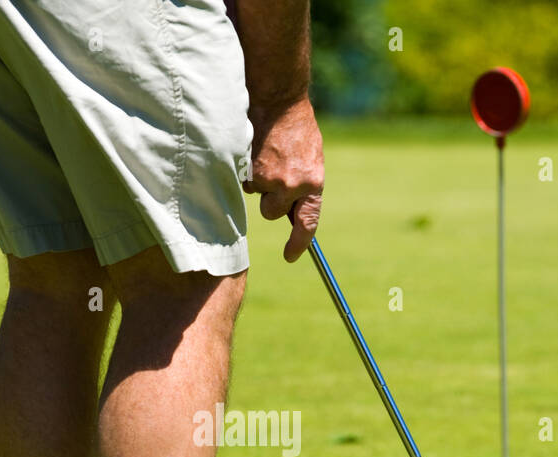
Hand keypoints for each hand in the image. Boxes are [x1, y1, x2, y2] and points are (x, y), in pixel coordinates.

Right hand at [243, 98, 322, 261]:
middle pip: (273, 213)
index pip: (307, 222)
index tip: (291, 256)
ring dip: (257, 182)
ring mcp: (270, 180)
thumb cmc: (296, 128)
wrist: (278, 100)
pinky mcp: (249, 172)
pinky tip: (254, 150)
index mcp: (313, 183)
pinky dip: (246, 169)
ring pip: (257, 196)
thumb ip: (303, 183)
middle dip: (269, 199)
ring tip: (264, 155)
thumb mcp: (310, 157)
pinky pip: (244, 181)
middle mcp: (293, 186)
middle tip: (272, 174)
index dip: (299, 243)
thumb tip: (291, 210)